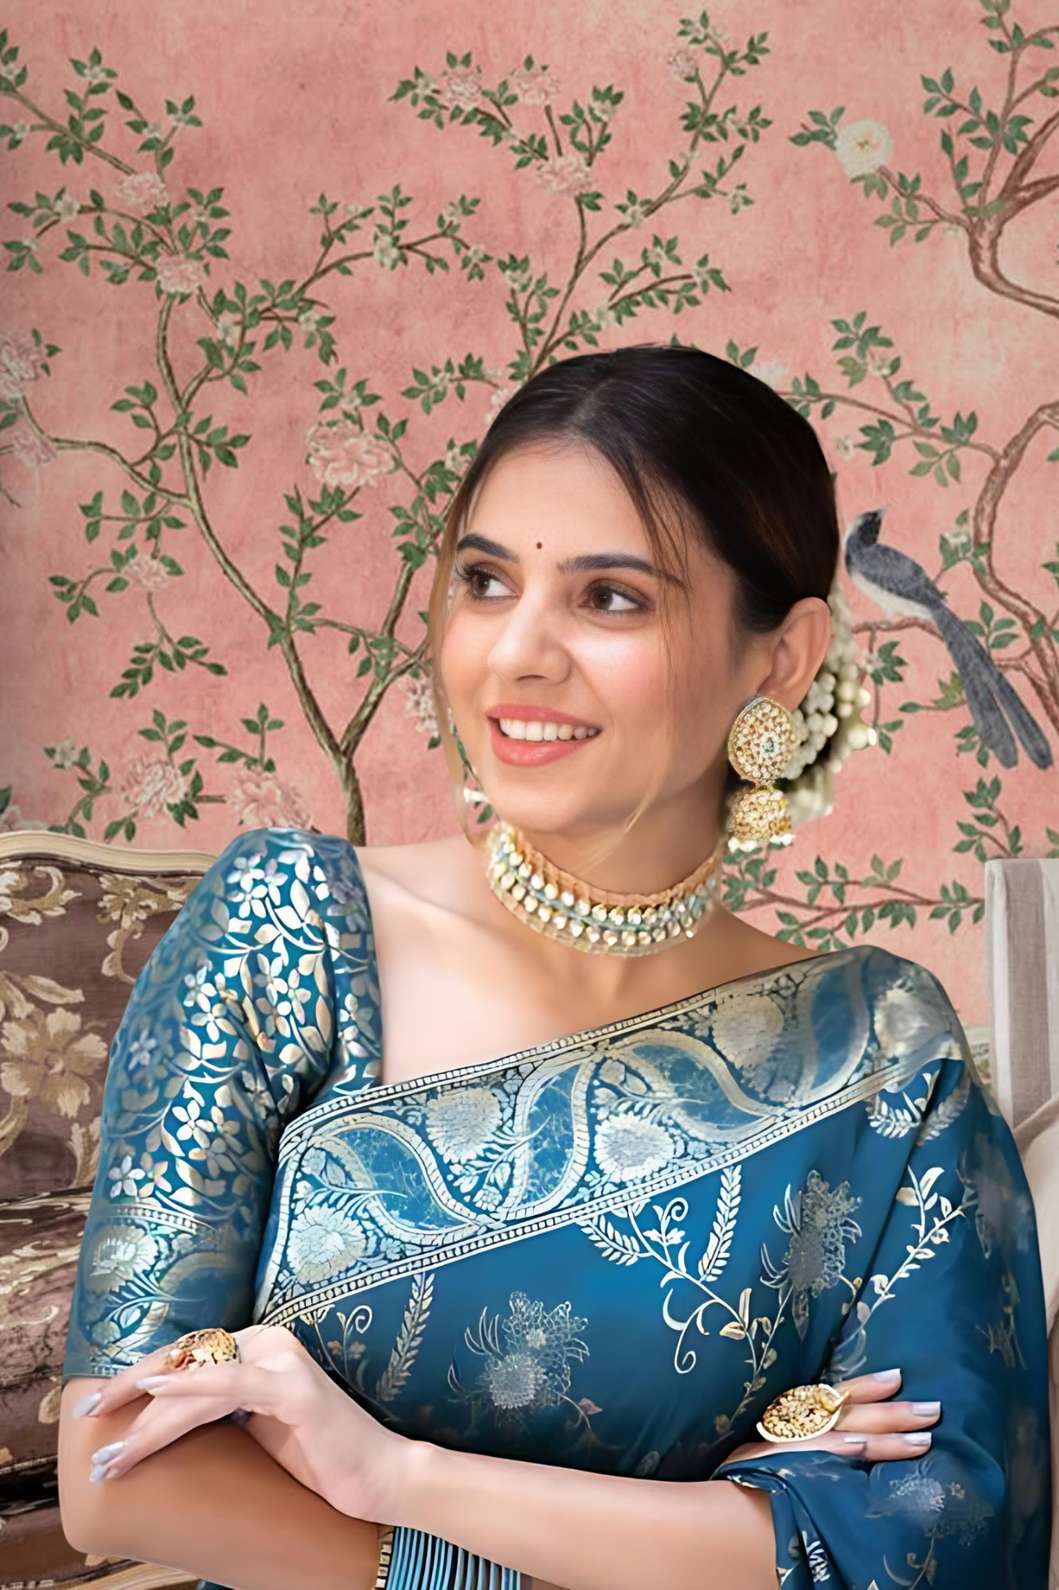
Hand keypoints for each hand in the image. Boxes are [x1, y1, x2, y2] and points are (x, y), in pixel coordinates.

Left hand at [77, 1324, 407, 1522]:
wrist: (379, 1477)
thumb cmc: (319, 1457)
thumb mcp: (258, 1428)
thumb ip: (221, 1410)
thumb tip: (161, 1419)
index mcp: (259, 1346)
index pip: (187, 1356)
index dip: (138, 1377)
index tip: (97, 1406)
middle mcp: (269, 1342)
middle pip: (184, 1361)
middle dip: (129, 1391)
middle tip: (86, 1416)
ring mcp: (283, 1362)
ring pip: (198, 1383)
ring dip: (148, 1421)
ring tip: (113, 1456)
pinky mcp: (294, 1390)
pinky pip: (232, 1385)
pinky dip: (192, 1389)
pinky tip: (158, 1397)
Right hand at [720, 1367, 940, 1465]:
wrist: (709, 1510)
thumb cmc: (737, 1478)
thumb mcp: (760, 1445)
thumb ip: (793, 1433)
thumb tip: (842, 1432)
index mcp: (786, 1418)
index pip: (832, 1395)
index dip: (866, 1385)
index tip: (897, 1377)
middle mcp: (791, 1430)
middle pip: (850, 1415)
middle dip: (892, 1412)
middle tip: (933, 1409)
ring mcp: (793, 1454)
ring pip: (848, 1439)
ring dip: (887, 1438)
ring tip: (925, 1438)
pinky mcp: (792, 1477)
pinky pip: (820, 1461)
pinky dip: (841, 1454)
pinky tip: (864, 1451)